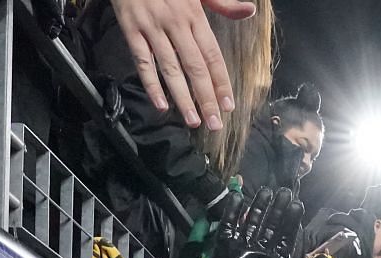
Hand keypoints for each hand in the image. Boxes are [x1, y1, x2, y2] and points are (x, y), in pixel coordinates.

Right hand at [106, 0, 256, 129]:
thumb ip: (222, 2)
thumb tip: (249, 11)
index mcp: (194, 15)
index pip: (212, 55)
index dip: (221, 81)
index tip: (229, 105)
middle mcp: (176, 24)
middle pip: (194, 67)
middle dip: (206, 98)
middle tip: (215, 123)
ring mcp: (152, 28)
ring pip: (171, 69)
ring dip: (183, 98)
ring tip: (193, 121)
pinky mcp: (131, 30)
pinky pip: (142, 61)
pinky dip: (151, 84)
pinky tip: (161, 105)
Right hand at [201, 188, 326, 257]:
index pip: (285, 235)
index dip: (291, 220)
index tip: (297, 204)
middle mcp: (261, 251)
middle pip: (269, 224)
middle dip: (277, 209)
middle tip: (284, 192)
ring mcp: (242, 248)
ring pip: (251, 221)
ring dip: (258, 206)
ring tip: (265, 191)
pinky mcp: (225, 248)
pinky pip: (229, 226)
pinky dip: (232, 212)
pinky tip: (237, 198)